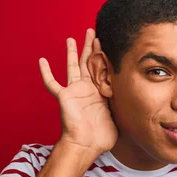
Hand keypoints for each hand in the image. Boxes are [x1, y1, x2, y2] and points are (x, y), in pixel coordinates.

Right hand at [39, 29, 117, 156]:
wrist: (86, 145)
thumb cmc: (101, 137)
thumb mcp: (117, 118)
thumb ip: (122, 106)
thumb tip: (133, 99)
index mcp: (100, 94)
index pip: (103, 70)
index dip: (105, 57)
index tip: (109, 43)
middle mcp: (87, 90)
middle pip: (89, 63)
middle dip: (91, 47)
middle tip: (93, 32)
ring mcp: (74, 92)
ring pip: (73, 66)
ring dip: (73, 52)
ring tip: (72, 38)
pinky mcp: (64, 96)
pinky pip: (52, 83)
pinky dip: (46, 73)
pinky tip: (42, 61)